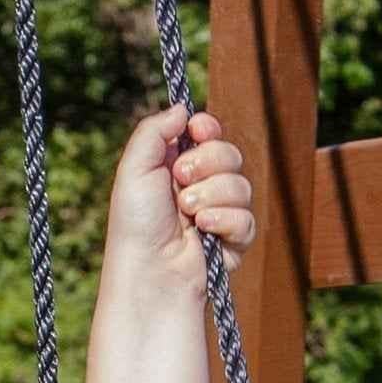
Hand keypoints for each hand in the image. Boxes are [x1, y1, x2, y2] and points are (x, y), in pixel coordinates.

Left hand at [103, 105, 255, 291]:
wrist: (149, 273)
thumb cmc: (135, 224)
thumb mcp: (134, 168)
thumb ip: (154, 130)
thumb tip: (183, 108)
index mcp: (176, 166)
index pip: (208, 134)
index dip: (207, 128)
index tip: (197, 131)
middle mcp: (200, 187)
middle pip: (229, 153)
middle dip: (207, 163)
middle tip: (180, 182)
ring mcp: (218, 214)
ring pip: (242, 185)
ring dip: (212, 196)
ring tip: (188, 215)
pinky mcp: (233, 242)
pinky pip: (247, 218)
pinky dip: (225, 222)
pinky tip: (203, 232)